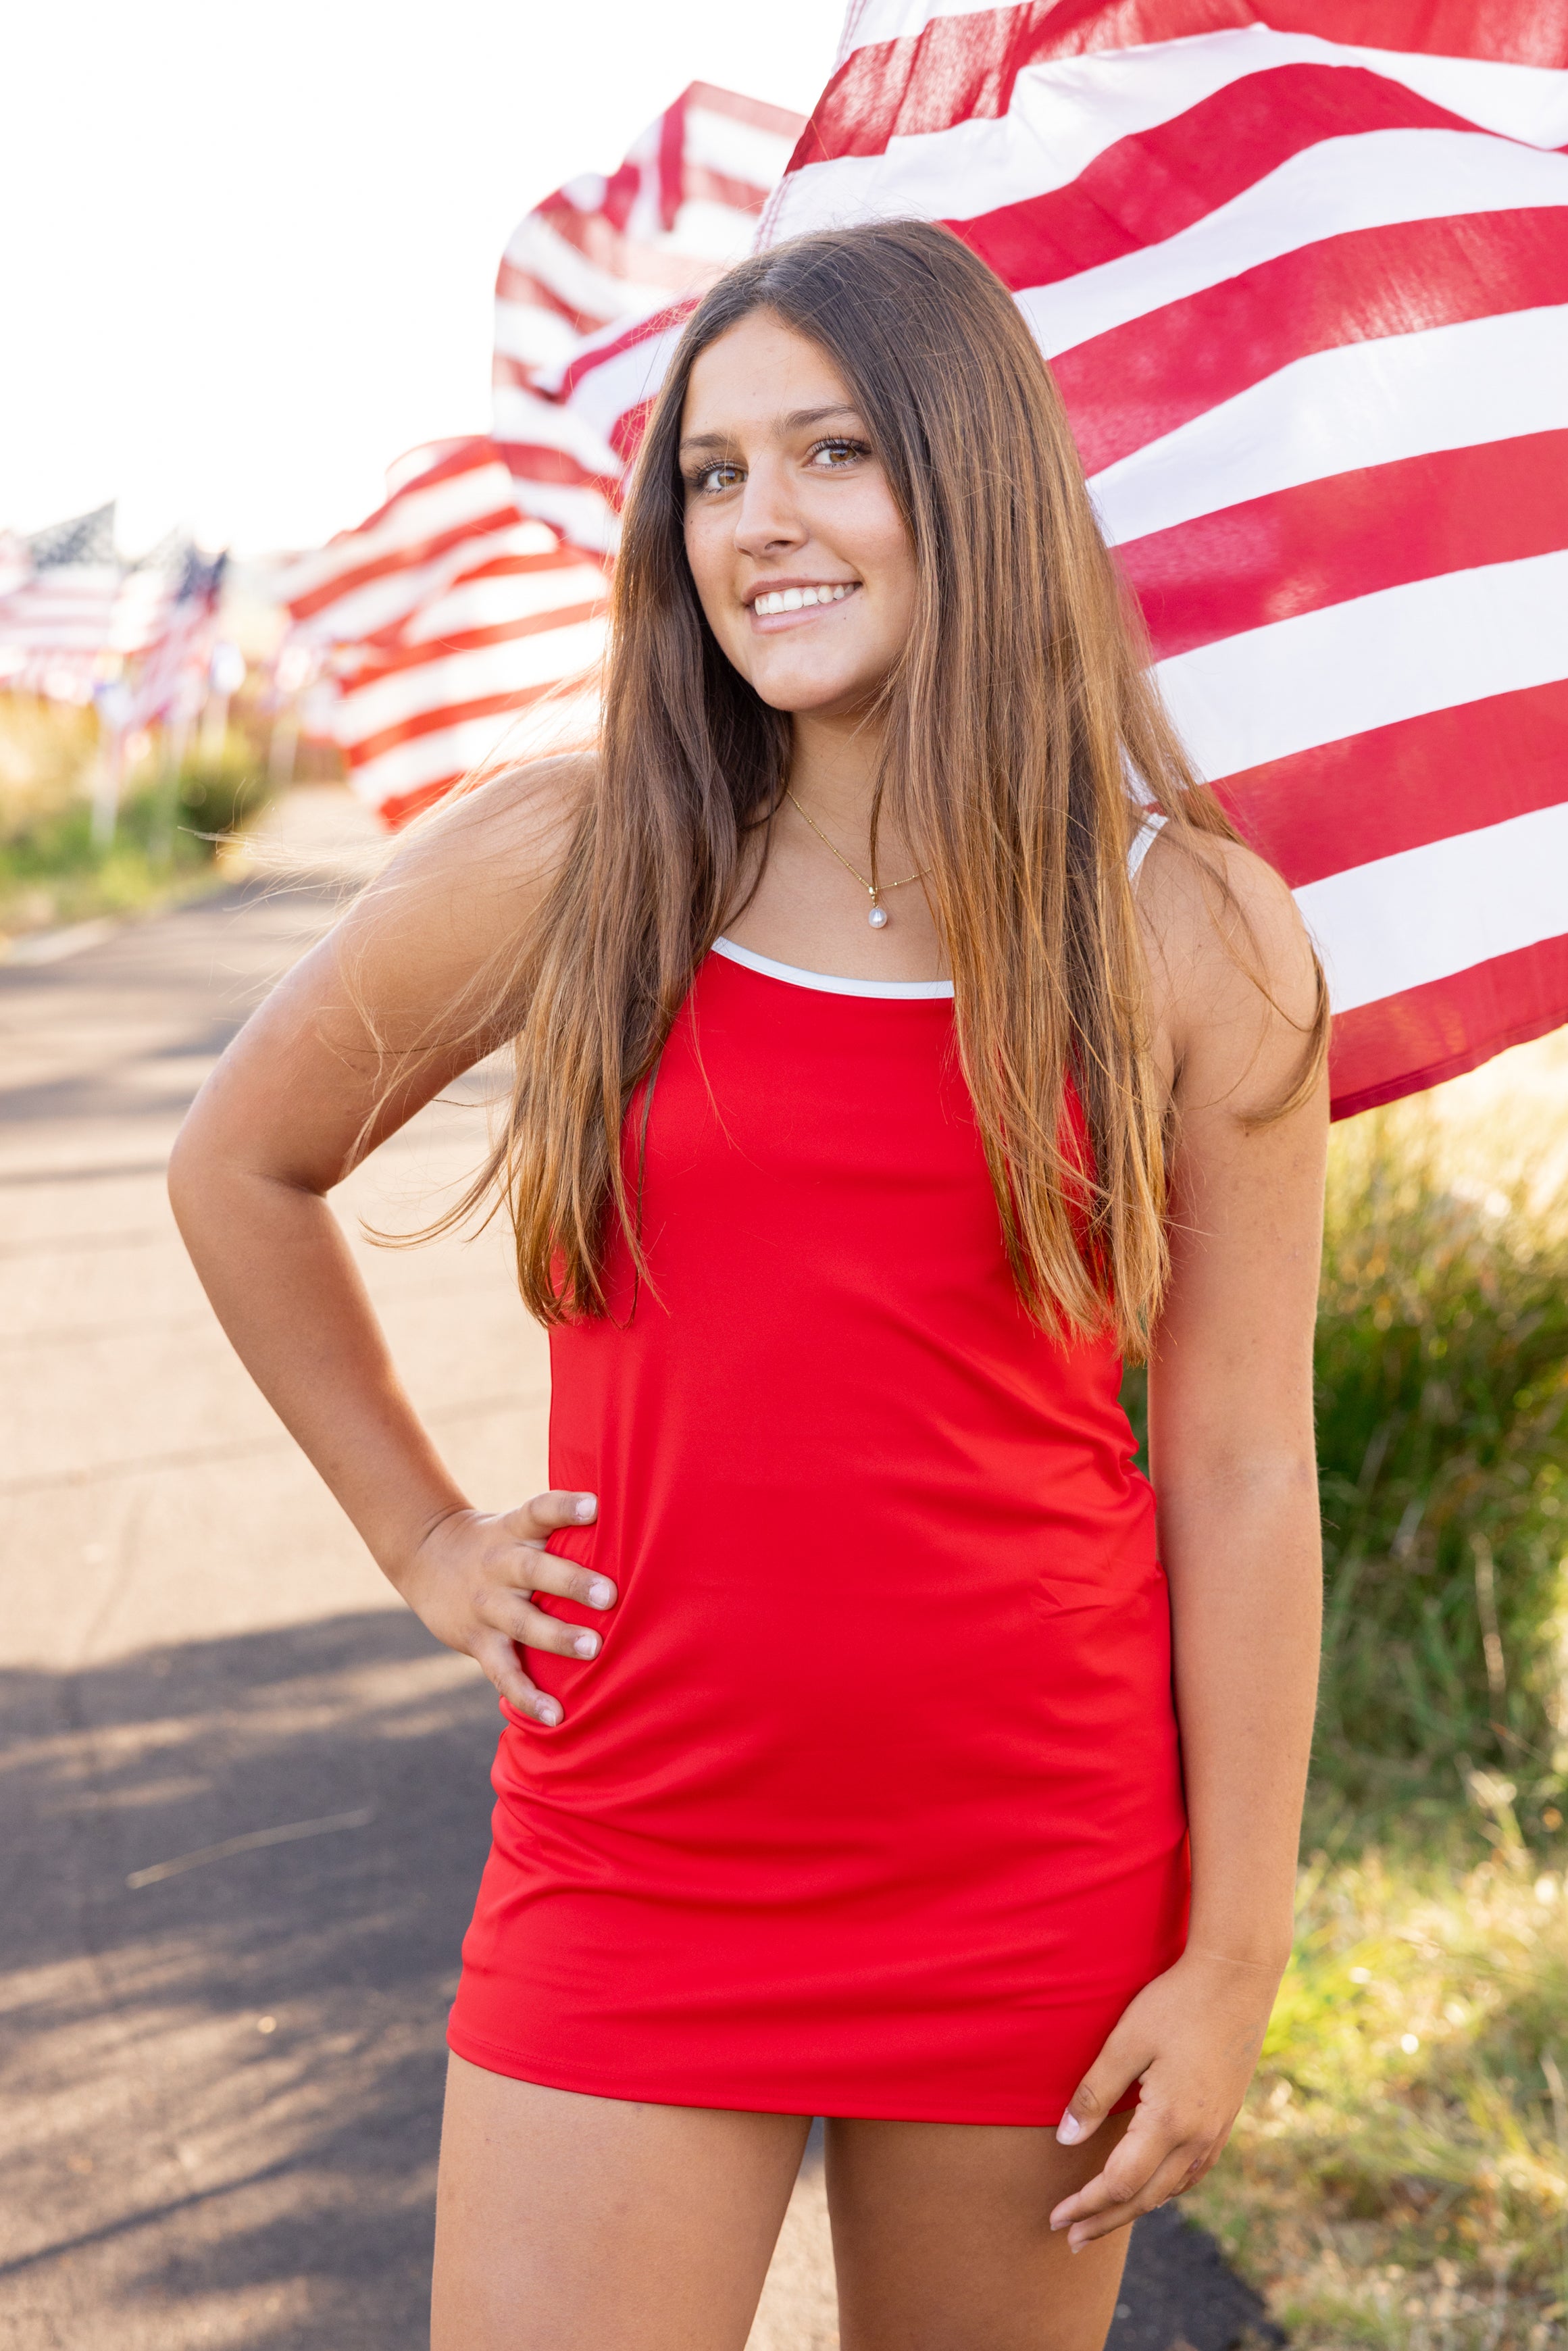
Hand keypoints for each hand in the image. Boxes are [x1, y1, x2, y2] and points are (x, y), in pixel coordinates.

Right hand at [396, 1492, 614, 1726]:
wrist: (425, 1555)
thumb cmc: (496, 1542)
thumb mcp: (516, 1524)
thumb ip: (558, 1529)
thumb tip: (630, 1530)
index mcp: (514, 1530)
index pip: (539, 1511)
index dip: (565, 1507)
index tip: (595, 1506)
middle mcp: (499, 1565)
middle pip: (534, 1569)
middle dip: (571, 1582)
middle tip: (610, 1596)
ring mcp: (486, 1605)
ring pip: (522, 1622)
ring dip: (557, 1637)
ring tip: (593, 1649)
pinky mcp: (476, 1641)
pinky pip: (503, 1671)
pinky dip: (527, 1695)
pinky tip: (555, 1716)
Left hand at [1048, 1945, 1281, 2247]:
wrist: (1239, 1977)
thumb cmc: (1176, 2002)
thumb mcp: (1126, 2041)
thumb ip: (1095, 2093)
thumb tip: (1065, 2141)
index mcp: (1170, 2121)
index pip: (1119, 2183)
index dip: (1085, 2204)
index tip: (1055, 2217)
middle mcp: (1198, 2137)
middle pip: (1144, 2197)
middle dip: (1104, 2220)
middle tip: (1069, 2239)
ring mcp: (1217, 2130)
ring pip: (1171, 2189)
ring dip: (1133, 2209)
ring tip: (1102, 2220)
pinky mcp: (1225, 2117)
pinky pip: (1192, 2172)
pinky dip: (1164, 2189)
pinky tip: (1151, 2188)